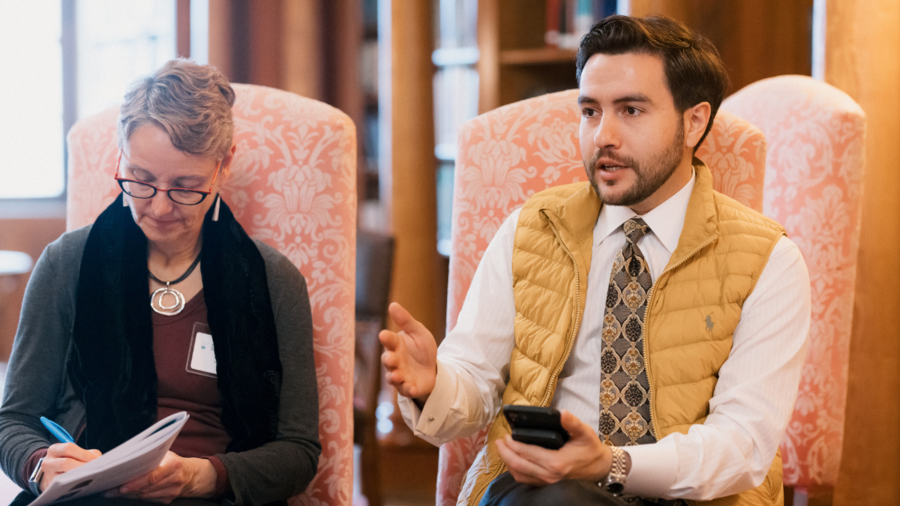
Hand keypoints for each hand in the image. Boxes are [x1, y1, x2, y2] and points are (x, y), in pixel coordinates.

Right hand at [39, 443, 101, 491]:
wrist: (54, 473)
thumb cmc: (70, 460)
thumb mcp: (77, 453)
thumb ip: (88, 454)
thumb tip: (98, 461)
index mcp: (55, 449)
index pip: (68, 448)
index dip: (83, 454)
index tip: (95, 460)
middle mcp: (48, 462)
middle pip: (65, 463)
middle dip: (82, 467)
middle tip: (93, 470)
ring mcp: (48, 475)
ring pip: (63, 477)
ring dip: (78, 477)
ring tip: (90, 476)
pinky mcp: (50, 487)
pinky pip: (62, 486)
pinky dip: (74, 485)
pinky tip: (83, 483)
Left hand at [105, 452, 215, 502]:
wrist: (191, 474)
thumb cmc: (173, 461)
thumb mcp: (166, 453)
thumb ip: (150, 455)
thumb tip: (126, 457)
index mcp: (173, 465)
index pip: (152, 477)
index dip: (135, 483)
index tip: (120, 486)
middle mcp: (174, 480)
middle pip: (145, 488)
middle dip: (124, 490)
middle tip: (108, 490)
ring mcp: (171, 492)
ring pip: (144, 496)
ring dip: (127, 495)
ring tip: (111, 492)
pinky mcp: (167, 500)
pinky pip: (148, 500)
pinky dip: (135, 497)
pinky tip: (125, 494)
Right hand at [379, 302, 437, 401]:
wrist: (432, 368)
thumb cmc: (421, 348)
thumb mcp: (418, 332)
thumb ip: (406, 321)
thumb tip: (393, 305)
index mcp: (396, 345)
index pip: (389, 341)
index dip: (386, 338)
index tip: (384, 335)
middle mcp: (395, 360)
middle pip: (388, 360)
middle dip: (389, 360)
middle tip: (390, 358)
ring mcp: (400, 375)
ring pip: (393, 377)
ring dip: (394, 377)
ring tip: (397, 376)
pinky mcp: (408, 387)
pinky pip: (405, 390)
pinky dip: (408, 389)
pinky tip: (412, 388)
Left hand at [495, 410, 611, 484]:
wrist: (601, 468)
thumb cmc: (591, 449)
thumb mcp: (585, 433)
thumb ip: (573, 423)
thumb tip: (563, 413)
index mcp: (556, 462)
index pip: (527, 453)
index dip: (513, 444)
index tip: (505, 435)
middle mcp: (549, 475)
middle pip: (518, 465)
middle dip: (505, 453)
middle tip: (498, 442)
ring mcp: (548, 482)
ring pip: (520, 475)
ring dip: (508, 462)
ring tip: (502, 450)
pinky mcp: (547, 484)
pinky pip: (526, 479)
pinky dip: (516, 470)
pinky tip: (513, 461)